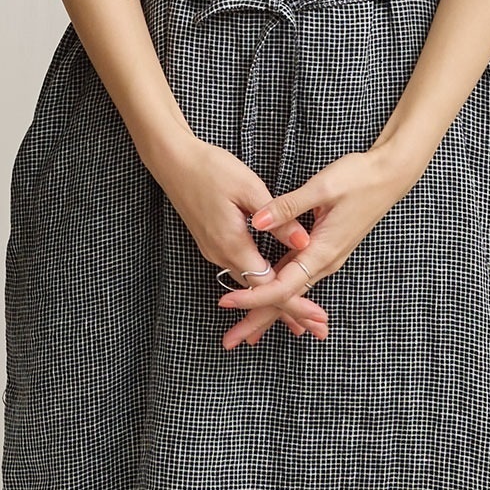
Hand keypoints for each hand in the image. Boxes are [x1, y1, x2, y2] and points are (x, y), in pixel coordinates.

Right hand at [147, 133, 330, 348]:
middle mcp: (220, 254)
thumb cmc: (211, 168)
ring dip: (274, 300)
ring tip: (300, 317)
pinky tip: (272, 287)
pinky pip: (239, 271)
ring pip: (248, 284)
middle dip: (289, 310)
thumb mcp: (250, 188)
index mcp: (232, 244)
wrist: (171, 160)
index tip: (318, 318)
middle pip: (259, 292)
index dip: (296, 303)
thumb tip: (304, 243)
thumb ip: (279, 219)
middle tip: (316, 329)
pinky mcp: (211, 243)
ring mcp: (213, 250)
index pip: (269, 286)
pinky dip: (259, 285)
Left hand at [214, 146, 422, 342]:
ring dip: (265, 313)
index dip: (253, 296)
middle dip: (256, 321)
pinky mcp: (322, 251)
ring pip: (289, 293)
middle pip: (285, 300)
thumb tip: (258, 221)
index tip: (225, 301)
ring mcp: (325, 258)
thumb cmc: (358, 179)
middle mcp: (324, 262)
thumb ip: (287, 207)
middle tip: (229, 342)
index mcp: (322, 251)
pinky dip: (279, 296)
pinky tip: (267, 305)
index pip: (283, 286)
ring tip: (243, 333)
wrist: (389, 176)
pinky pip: (296, 280)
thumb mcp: (321, 188)